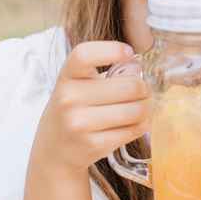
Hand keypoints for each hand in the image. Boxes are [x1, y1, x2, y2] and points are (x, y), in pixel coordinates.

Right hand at [32, 41, 151, 175]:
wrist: (54, 149)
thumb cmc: (73, 110)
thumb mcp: (78, 85)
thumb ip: (104, 73)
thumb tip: (138, 68)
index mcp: (67, 77)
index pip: (84, 55)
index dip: (112, 50)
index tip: (129, 53)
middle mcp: (69, 98)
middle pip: (130, 86)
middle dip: (144, 87)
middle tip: (143, 90)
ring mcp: (80, 123)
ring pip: (136, 110)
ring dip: (146, 107)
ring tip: (141, 106)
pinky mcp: (93, 144)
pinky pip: (134, 129)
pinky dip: (142, 124)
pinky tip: (135, 122)